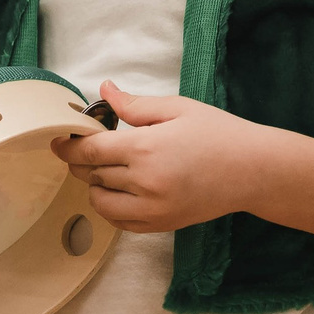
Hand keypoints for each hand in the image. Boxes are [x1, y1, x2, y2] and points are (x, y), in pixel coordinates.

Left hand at [53, 81, 264, 232]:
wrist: (253, 170)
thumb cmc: (218, 133)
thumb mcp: (177, 109)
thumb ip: (135, 105)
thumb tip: (104, 89)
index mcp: (144, 148)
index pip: (89, 151)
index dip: (69, 146)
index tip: (59, 140)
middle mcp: (143, 183)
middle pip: (91, 175)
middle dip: (83, 162)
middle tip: (87, 149)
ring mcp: (152, 209)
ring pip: (100, 202)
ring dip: (96, 186)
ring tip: (108, 170)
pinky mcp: (160, 225)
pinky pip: (119, 222)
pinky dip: (111, 207)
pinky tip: (121, 191)